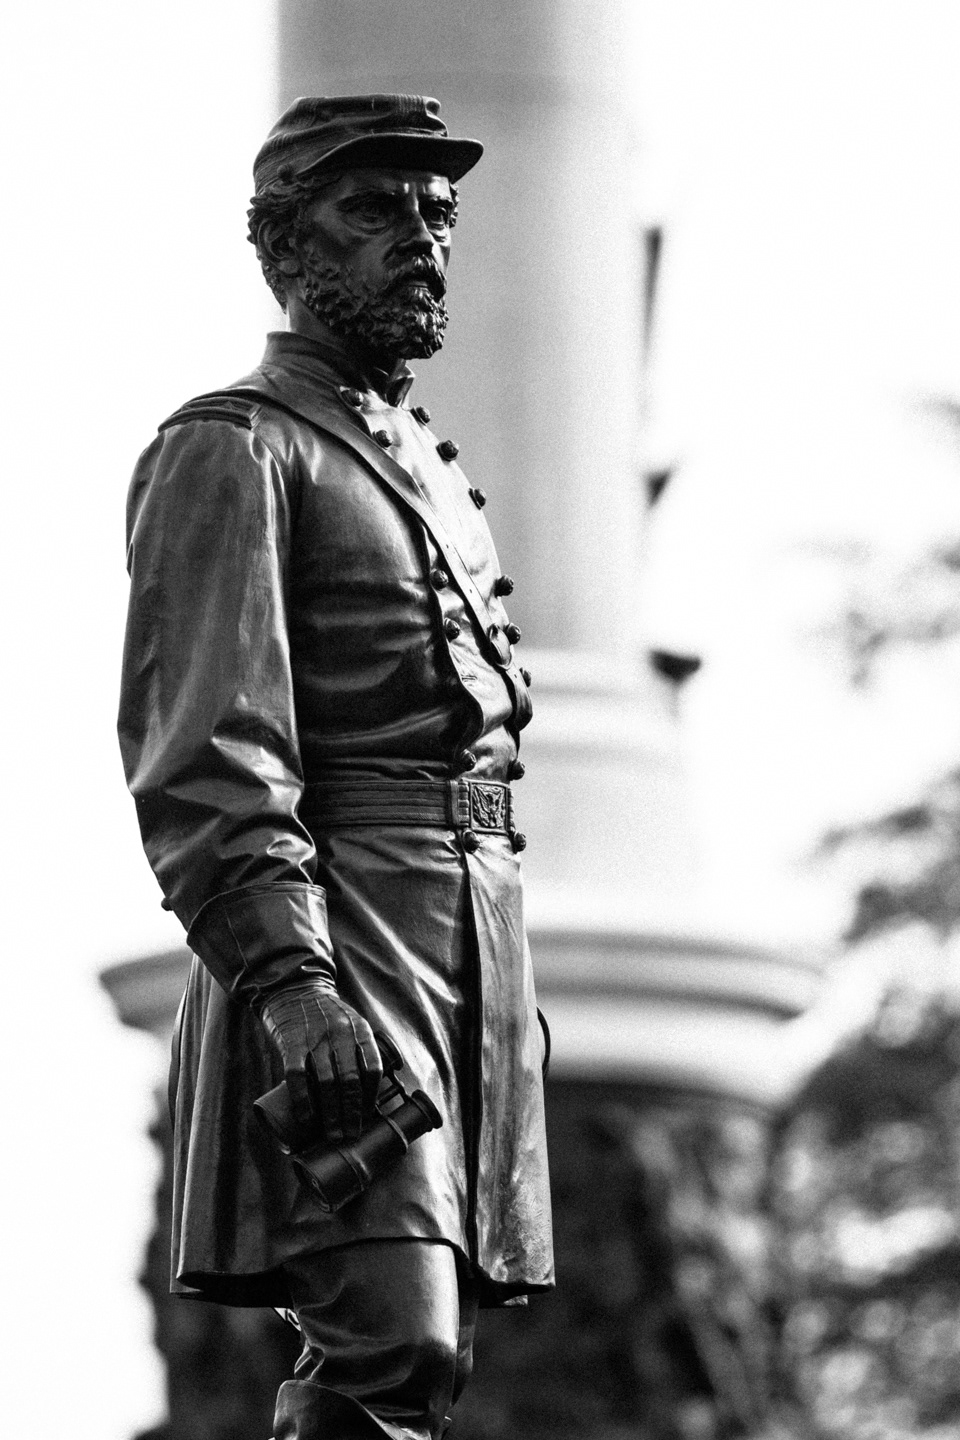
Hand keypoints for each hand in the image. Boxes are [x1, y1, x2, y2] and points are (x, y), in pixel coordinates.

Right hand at [257, 973, 381, 1142]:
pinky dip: (304, 1102)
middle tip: (351, 1135)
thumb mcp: (349, 1022)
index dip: (371, 1096)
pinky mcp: (291, 1042)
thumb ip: (356, 1049)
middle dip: (353, 1113)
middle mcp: (340, 1032)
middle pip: (351, 1080)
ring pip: (327, 1082)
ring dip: (332, 1114)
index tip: (367, 1116)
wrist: (292, 988)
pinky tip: (307, 1120)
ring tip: (334, 1134)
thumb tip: (362, 1094)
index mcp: (359, 1028)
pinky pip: (298, 1077)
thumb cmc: (324, 1013)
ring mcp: (315, 1037)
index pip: (373, 1067)